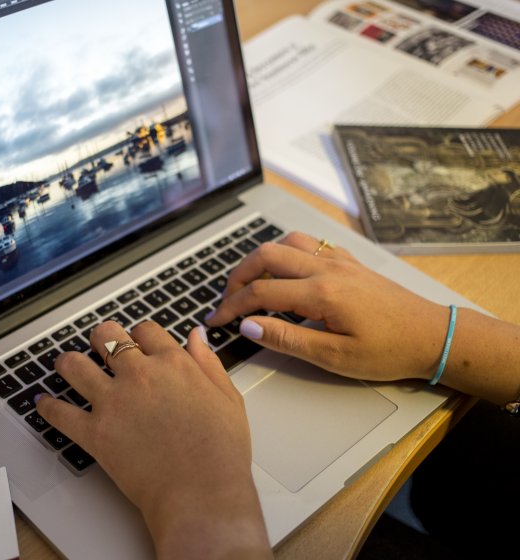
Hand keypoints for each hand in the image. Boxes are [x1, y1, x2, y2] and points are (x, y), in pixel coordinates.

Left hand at [36, 320, 271, 558]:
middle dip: (101, 337)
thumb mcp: (227, 398)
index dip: (139, 333)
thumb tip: (196, 336)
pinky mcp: (95, 433)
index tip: (137, 340)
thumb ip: (208, 363)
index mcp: (173, 364)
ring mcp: (113, 402)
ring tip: (66, 364)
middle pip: (106, 337)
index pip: (145, 330)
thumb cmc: (220, 453)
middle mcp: (139, 375)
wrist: (201, 494)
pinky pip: (60, 413)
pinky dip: (48, 407)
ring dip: (68, 362)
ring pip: (75, 365)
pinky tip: (44, 403)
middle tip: (99, 344)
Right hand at [206, 232, 449, 381]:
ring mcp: (338, 260)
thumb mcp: (334, 356)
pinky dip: (286, 252)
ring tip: (251, 283)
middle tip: (227, 300)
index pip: (260, 292)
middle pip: (266, 256)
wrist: (432, 335)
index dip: (231, 306)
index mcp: (321, 293)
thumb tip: (249, 325)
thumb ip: (287, 339)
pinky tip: (286, 272)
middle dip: (238, 276)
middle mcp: (326, 268)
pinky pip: (308, 243)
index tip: (215, 321)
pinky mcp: (349, 261)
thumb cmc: (388, 351)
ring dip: (261, 258)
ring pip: (286, 241)